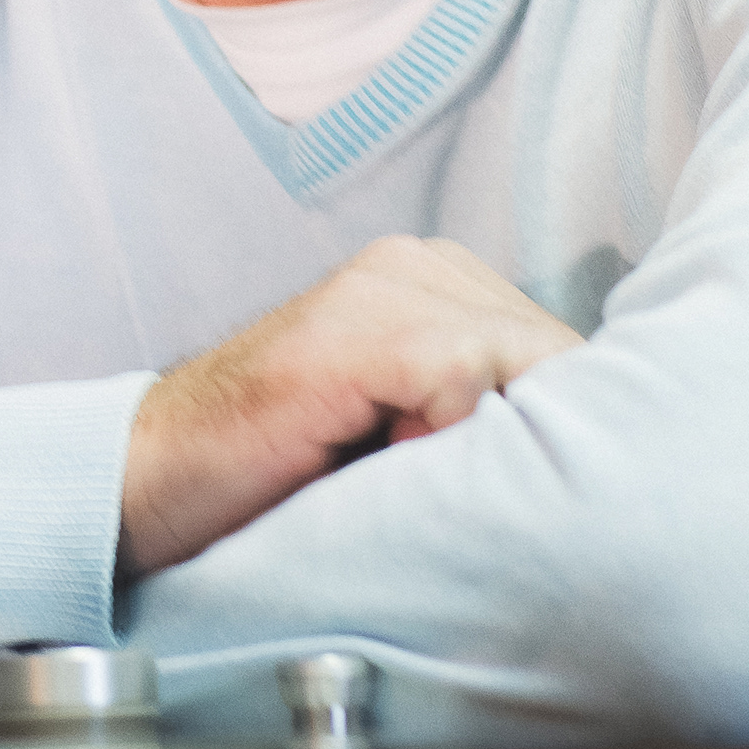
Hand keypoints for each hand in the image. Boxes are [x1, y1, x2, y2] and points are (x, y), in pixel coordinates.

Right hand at [120, 236, 581, 576]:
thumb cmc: (275, 478)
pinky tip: (381, 461)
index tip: (492, 482)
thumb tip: (601, 448)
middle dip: (532, 433)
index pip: (564, 353)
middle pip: (559, 355)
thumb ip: (485, 416)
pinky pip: (468, 374)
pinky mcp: (361, 323)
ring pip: (524, 362)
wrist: (148, 480)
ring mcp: (388, 283)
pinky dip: (443, 436)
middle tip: (440, 483)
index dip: (552, 430)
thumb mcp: (407, 439)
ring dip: (484, 439)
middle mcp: (419, 265)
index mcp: (440, 284)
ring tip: (403, 471)